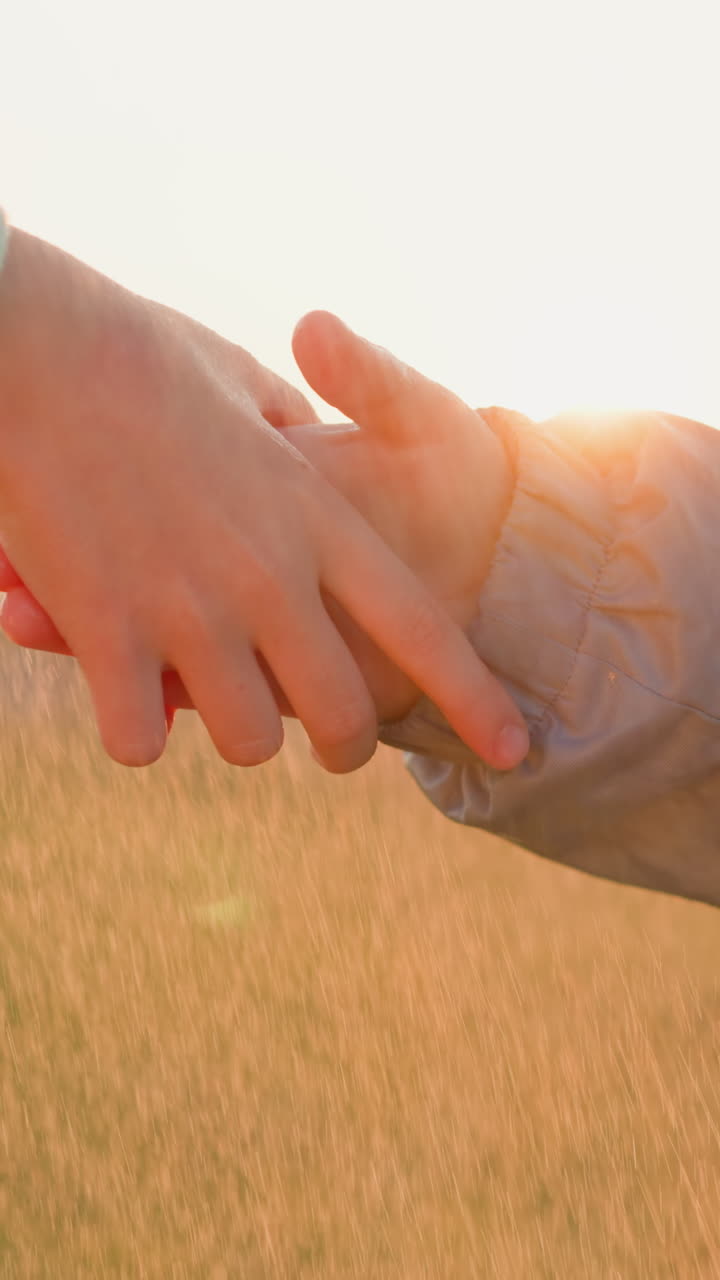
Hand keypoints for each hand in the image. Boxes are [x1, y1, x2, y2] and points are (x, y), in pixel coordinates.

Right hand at [0, 241, 527, 771]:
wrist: (37, 342)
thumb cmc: (135, 350)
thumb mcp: (238, 379)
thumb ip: (287, 419)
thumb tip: (300, 426)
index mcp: (315, 516)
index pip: (422, 629)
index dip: (472, 699)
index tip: (512, 752)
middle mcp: (269, 575)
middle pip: (340, 715)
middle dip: (342, 746)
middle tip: (323, 742)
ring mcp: (189, 608)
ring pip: (246, 741)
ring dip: (228, 730)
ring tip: (206, 696)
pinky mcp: (107, 629)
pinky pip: (138, 739)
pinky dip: (131, 730)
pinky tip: (120, 694)